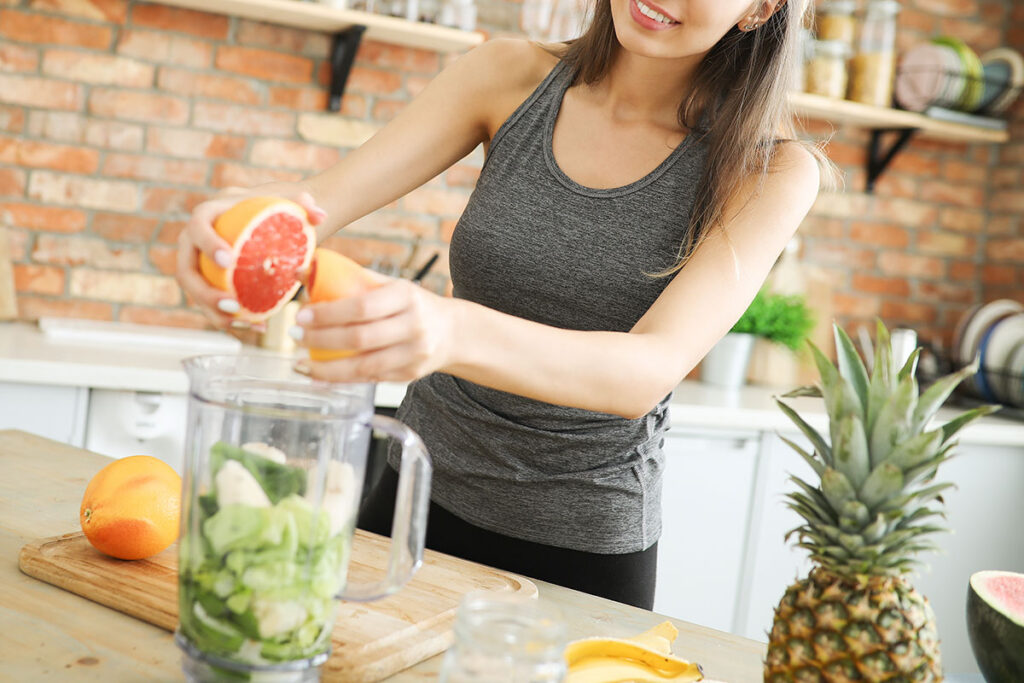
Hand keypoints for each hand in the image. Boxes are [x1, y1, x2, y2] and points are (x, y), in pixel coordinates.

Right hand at [175, 185, 326, 329]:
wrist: (270, 218)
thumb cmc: (278, 208)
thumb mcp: (291, 202)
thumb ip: (306, 204)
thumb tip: (319, 216)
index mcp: (211, 213)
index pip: (197, 225)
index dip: (207, 244)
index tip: (228, 261)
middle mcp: (195, 241)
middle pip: (186, 270)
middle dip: (204, 292)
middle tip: (232, 305)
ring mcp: (199, 264)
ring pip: (195, 293)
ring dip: (214, 312)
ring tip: (242, 320)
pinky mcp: (208, 283)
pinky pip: (211, 305)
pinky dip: (230, 319)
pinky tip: (257, 327)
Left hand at [291, 278, 456, 382]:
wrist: (451, 332)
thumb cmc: (411, 305)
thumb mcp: (389, 285)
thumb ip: (349, 279)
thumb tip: (302, 272)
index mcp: (406, 296)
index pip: (362, 306)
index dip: (328, 313)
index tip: (302, 314)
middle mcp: (413, 326)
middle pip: (360, 338)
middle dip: (321, 339)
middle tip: (295, 335)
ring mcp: (413, 354)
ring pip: (363, 367)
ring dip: (326, 368)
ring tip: (300, 363)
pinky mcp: (408, 375)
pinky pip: (368, 379)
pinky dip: (340, 380)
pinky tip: (319, 376)